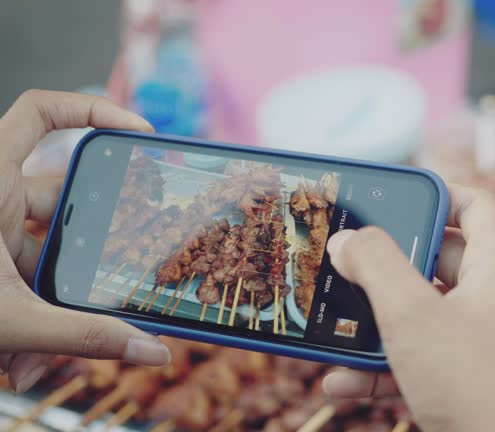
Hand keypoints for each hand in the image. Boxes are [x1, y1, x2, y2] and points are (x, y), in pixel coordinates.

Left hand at [0, 90, 169, 393]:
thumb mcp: (10, 318)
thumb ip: (82, 336)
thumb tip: (151, 351)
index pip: (41, 114)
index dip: (94, 110)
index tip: (139, 134)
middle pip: (68, 195)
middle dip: (97, 236)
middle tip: (136, 249)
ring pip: (52, 245)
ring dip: (64, 291)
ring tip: (71, 334)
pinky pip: (32, 273)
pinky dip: (42, 311)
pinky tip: (35, 357)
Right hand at [322, 186, 494, 430]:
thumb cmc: (478, 388)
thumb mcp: (414, 316)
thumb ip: (376, 266)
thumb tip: (347, 239)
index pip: (475, 205)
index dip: (436, 192)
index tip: (392, 198)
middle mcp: (493, 300)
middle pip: (437, 260)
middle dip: (388, 265)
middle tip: (348, 262)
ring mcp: (480, 343)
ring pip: (420, 316)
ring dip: (375, 324)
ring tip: (334, 327)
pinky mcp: (465, 382)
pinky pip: (418, 361)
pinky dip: (381, 368)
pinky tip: (341, 382)